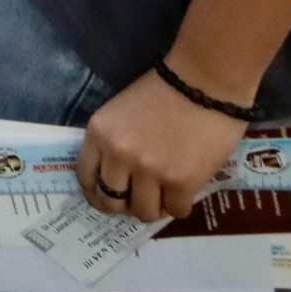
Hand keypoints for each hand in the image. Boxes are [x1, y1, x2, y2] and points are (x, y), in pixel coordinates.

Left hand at [77, 69, 246, 223]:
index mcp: (99, 134)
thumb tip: (116, 178)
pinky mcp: (180, 182)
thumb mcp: (121, 112)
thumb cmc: (165, 90)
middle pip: (112, 202)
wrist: (205, 79)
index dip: (97, 194)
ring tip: (166, 196)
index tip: (109, 197)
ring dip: (155, 208)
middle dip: (125, 205)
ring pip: (144, 212)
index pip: (86, 177)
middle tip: (140, 200)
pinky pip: (176, 211)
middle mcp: (118, 155)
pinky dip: (181, 205)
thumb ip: (113, 142)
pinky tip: (186, 191)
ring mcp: (149, 171)